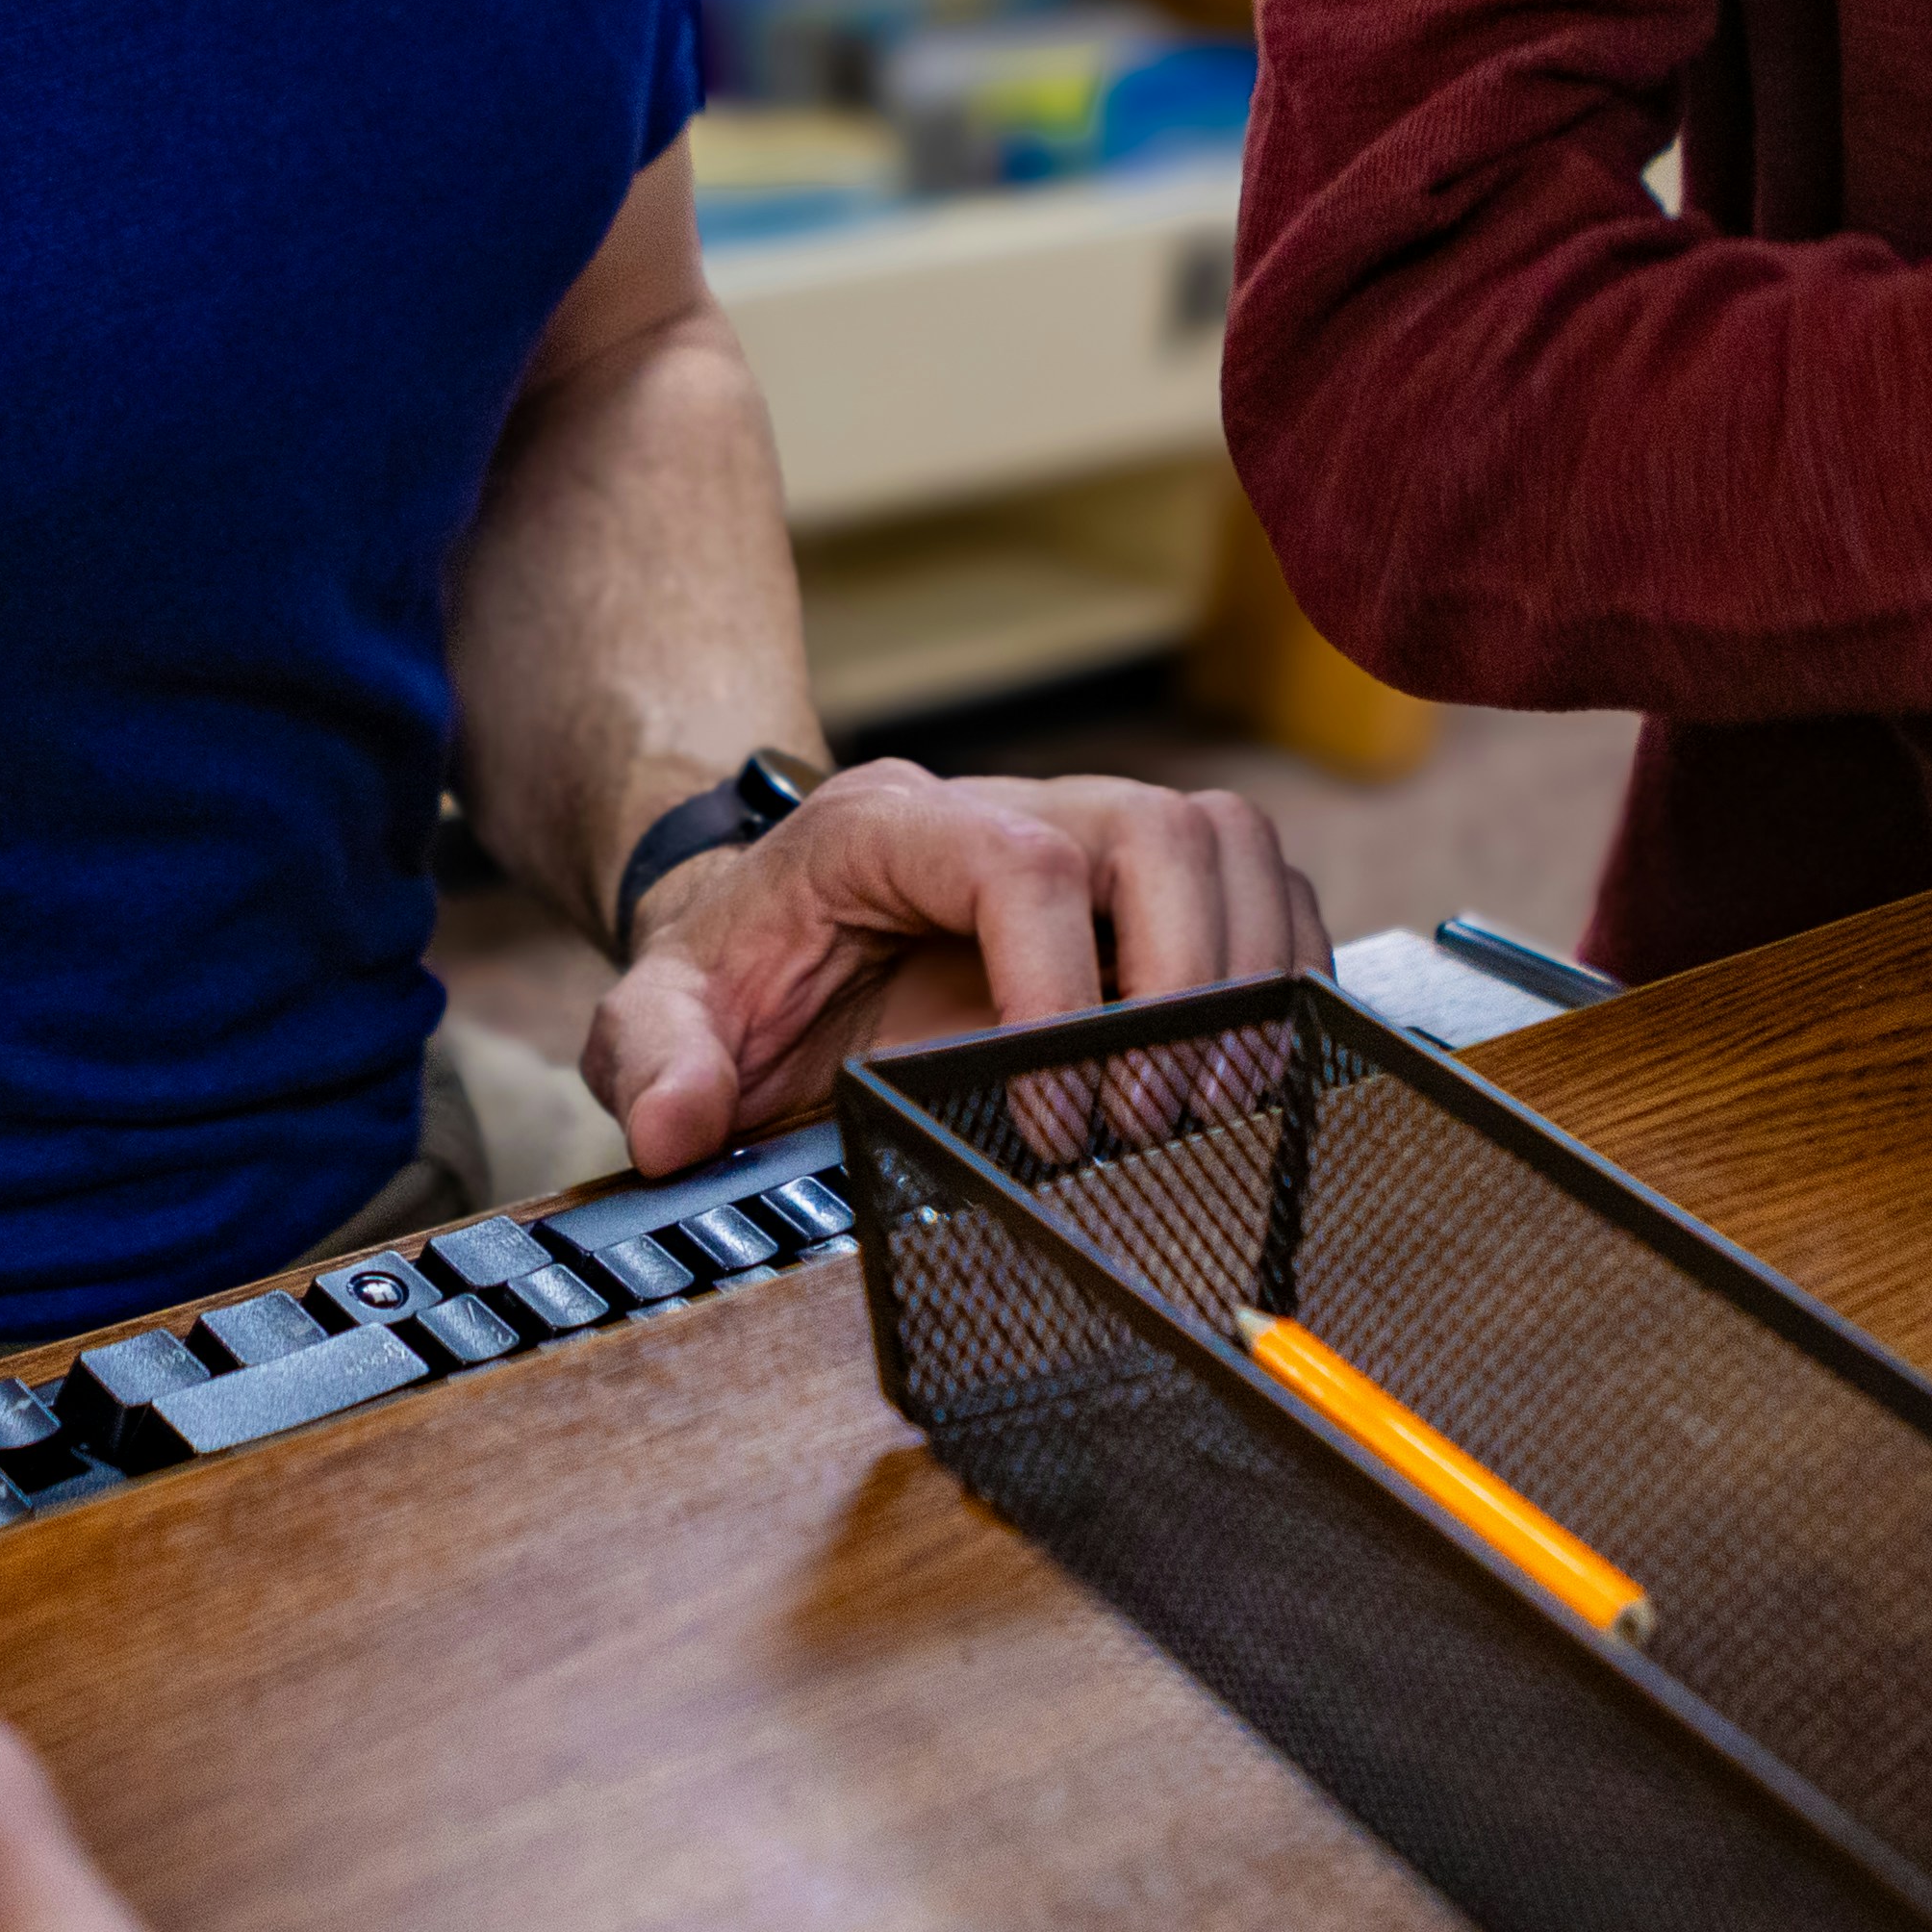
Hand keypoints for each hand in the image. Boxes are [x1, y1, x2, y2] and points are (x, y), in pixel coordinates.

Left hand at [581, 758, 1326, 1173]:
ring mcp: (1086, 833)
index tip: (1053, 1116)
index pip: (1021, 861)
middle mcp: (1006, 805)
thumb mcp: (657, 1011)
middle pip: (1159, 827)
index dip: (1061, 985)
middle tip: (1149, 1118)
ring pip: (1226, 837)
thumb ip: (653, 1058)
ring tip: (1210, 1102)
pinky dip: (1278, 971)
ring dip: (1249, 972)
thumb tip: (676, 1126)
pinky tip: (1245, 1069)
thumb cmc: (737, 972)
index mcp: (887, 825)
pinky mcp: (1143, 883)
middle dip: (1184, 981)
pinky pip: (1259, 884)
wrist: (767, 935)